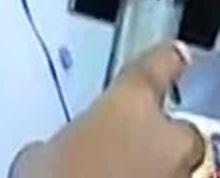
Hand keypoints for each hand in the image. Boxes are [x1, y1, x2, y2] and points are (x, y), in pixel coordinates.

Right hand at [12, 42, 202, 177]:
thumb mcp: (39, 158)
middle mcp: (166, 137)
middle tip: (131, 151)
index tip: (176, 54)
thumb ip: (64, 142)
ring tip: (125, 176)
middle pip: (180, 129)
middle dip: (162, 140)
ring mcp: (180, 176)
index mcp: (130, 103)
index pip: (160, 65)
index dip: (168, 59)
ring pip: (180, 168)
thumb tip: (55, 157)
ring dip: (160, 171)